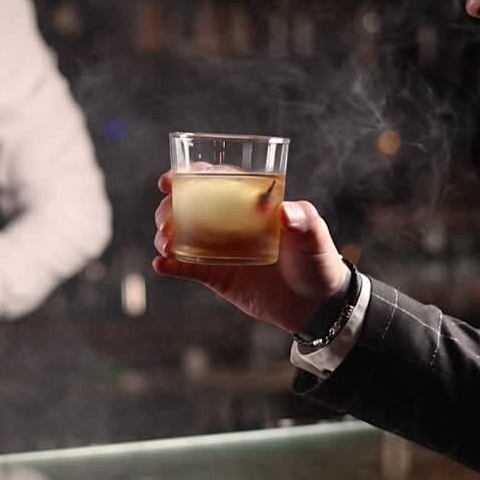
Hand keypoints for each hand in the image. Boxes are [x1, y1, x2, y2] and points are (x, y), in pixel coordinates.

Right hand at [153, 172, 347, 333]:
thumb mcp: (315, 236)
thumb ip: (303, 220)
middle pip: (191, 207)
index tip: (172, 179)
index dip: (192, 176)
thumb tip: (285, 210)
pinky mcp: (217, 276)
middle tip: (166, 216)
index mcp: (251, 204)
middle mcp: (231, 223)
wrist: (315, 304)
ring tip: (165, 241)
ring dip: (166, 234)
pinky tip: (162, 264)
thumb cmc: (317, 260)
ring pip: (183, 235)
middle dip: (170, 206)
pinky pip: (188, 268)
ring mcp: (221, 249)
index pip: (218, 182)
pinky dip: (171, 265)